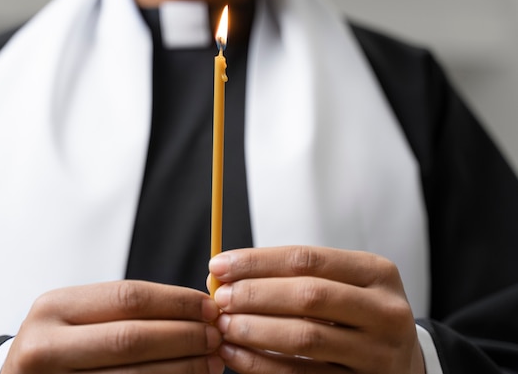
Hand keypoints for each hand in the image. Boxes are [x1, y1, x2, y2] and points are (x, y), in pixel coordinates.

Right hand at [2, 280, 223, 373]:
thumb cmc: (61, 345)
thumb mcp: (78, 317)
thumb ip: (125, 310)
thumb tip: (196, 307)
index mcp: (54, 308)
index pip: (127, 297)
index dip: (176, 301)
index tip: (210, 307)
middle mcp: (45, 346)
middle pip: (131, 338)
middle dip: (183, 336)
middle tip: (216, 336)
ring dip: (182, 368)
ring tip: (211, 361)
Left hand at [208, 246, 424, 373]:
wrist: (403, 362)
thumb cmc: (358, 313)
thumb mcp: (343, 284)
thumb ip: (294, 277)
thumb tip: (226, 273)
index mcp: (377, 272)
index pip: (307, 259)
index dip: (257, 261)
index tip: (219, 265)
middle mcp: (385, 311)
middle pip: (308, 296)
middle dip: (255, 295)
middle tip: (220, 298)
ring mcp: (378, 353)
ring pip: (305, 339)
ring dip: (255, 331)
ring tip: (224, 325)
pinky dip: (263, 365)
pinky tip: (236, 356)